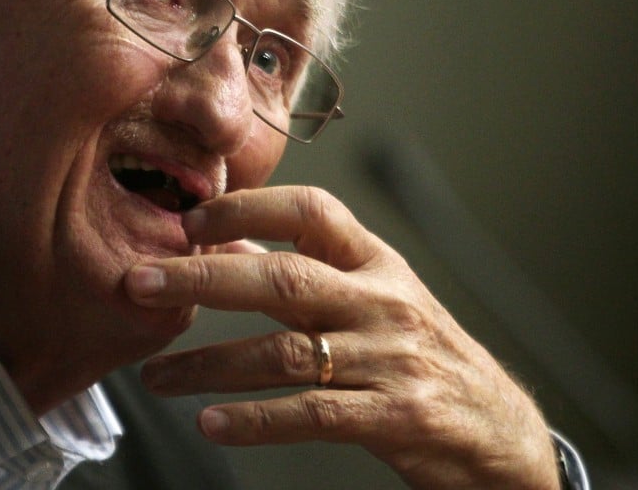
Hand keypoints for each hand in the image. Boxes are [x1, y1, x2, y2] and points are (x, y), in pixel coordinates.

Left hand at [124, 186, 559, 489]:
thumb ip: (310, 270)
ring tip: (157, 376)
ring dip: (209, 364)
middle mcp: (384, 301)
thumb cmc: (424, 354)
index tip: (189, 221)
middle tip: (138, 283)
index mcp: (376, 262)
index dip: (246, 208)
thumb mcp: (378, 295)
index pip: (310, 211)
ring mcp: (391, 359)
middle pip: (282, 278)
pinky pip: (312, 413)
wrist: (499, 430)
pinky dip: (256, 420)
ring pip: (285, 353)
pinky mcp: (395, 416)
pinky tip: (213, 423)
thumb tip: (225, 244)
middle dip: (201, 278)